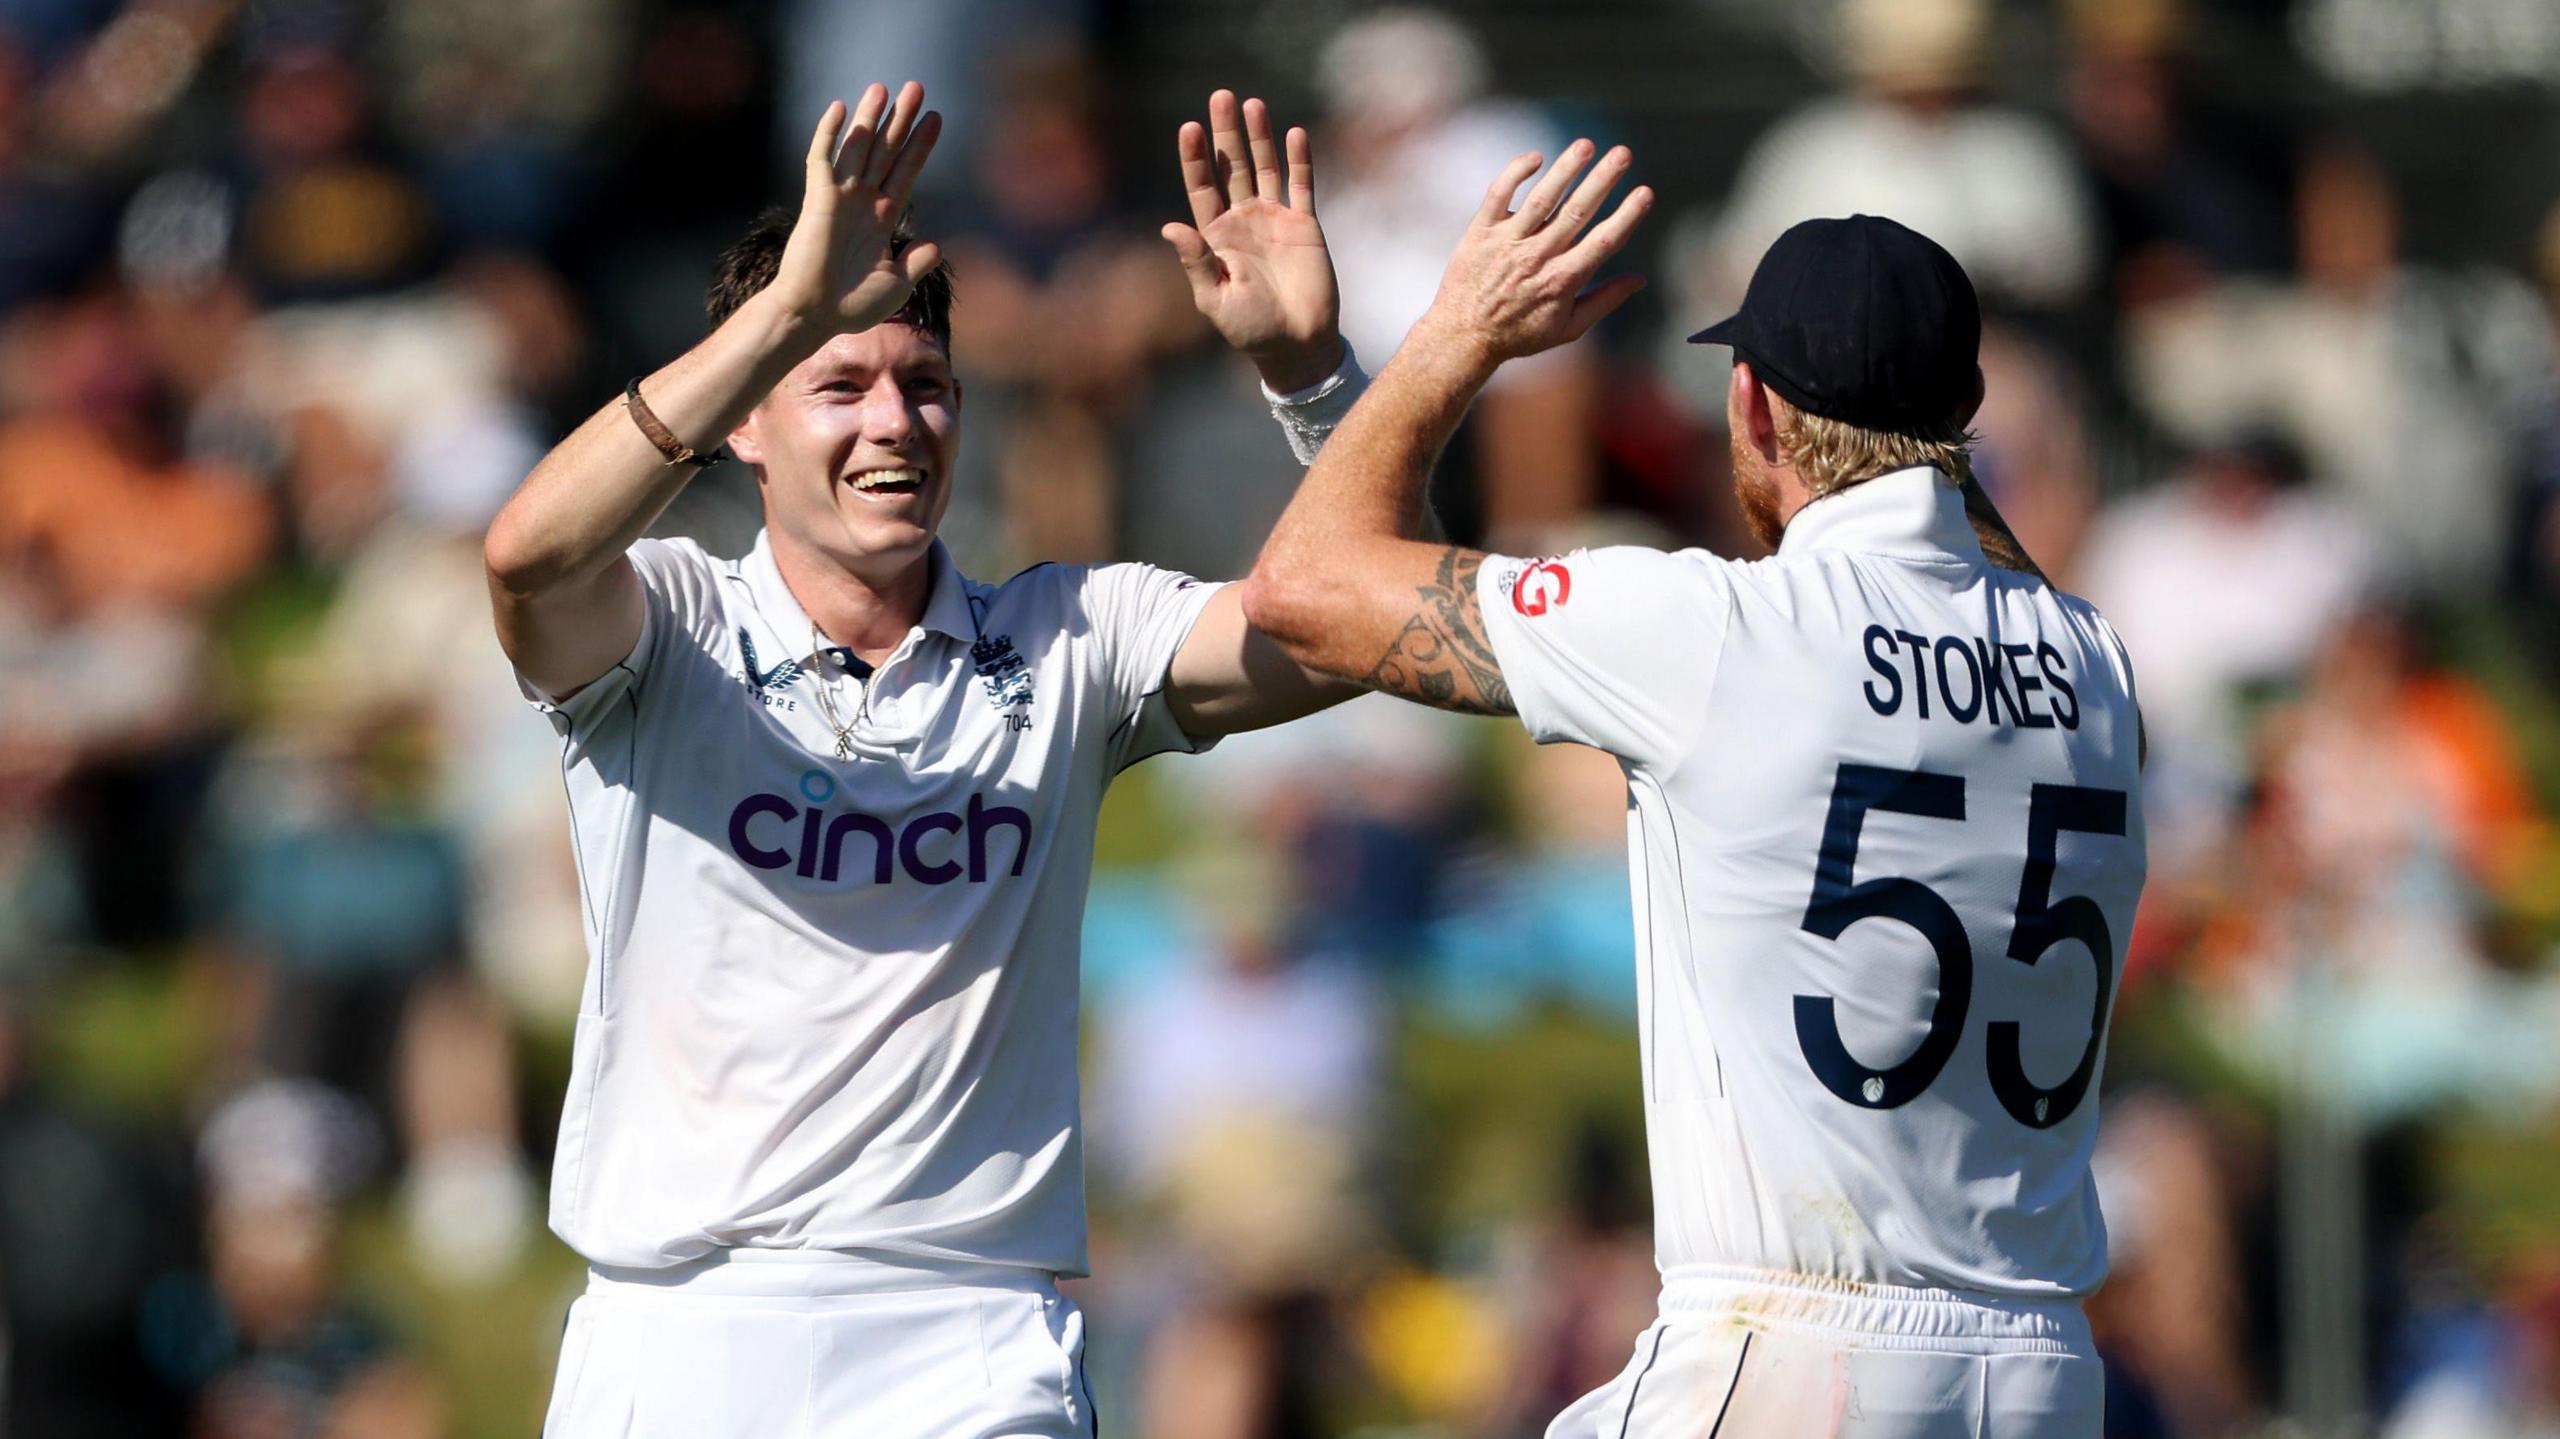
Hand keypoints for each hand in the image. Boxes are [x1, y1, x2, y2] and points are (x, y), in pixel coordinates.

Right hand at [769, 83, 943, 338]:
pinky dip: (829, 134)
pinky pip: (822, 160)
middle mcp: (863, 202)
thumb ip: (916, 263)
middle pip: (886, 150)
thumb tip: (935, 246)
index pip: (907, 172)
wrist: (815, 316)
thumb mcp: (897, 285)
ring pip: (857, 147)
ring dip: (869, 117)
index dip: (921, 145)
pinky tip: (840, 108)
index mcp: (883, 219)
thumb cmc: (851, 306)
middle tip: (916, 87)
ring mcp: (840, 198)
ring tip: (882, 87)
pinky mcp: (818, 200)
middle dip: (901, 120)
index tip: (937, 118)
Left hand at [1163, 90, 1342, 391]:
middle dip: (1226, 132)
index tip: (1190, 128)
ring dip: (1259, 136)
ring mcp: (1274, 219)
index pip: (1202, 186)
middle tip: (1221, 96)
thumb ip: (1197, 262)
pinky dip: (1299, 160)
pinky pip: (1301, 185)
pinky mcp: (1305, 225)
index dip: (1196, 158)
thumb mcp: (1215, 299)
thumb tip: (1169, 227)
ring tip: (1253, 103)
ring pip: (1265, 167)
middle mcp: (1243, 220)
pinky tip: (1294, 133)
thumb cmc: (1251, 329)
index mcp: (1216, 236)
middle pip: (1232, 166)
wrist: (1297, 345)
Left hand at [1411, 140, 1651, 373]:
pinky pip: (1499, 195)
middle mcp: (1537, 257)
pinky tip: (1536, 157)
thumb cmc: (1520, 333)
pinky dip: (1516, 173)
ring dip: (1566, 168)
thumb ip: (1605, 300)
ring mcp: (1508, 242)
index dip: (1626, 216)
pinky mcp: (1481, 232)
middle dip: (1603, 180)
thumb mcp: (1567, 329)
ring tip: (1586, 144)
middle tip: (1623, 152)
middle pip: (1577, 211)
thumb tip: (1640, 279)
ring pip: (1541, 198)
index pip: (1603, 241)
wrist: (1463, 335)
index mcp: (1562, 281)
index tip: (1645, 192)